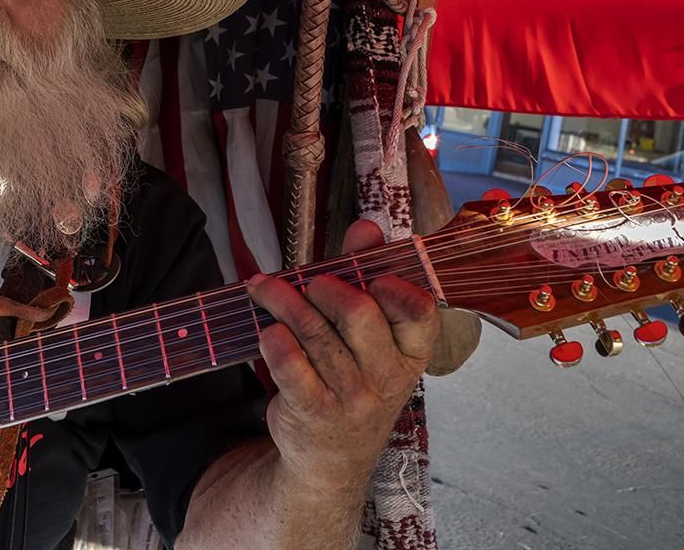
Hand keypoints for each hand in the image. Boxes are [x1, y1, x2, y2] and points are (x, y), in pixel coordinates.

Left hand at [248, 220, 438, 495]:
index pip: (418, 311)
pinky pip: (289, 364)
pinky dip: (273, 339)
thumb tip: (367, 228)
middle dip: (325, 287)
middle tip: (310, 283)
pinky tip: (267, 330)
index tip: (371, 274)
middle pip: (358, 312)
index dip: (394, 284)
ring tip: (264, 288)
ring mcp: (351, 397)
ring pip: (313, 331)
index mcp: (411, 353)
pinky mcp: (313, 410)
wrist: (331, 455)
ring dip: (283, 300)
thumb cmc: (352, 378)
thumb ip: (367, 275)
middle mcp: (386, 377)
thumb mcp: (371, 336)